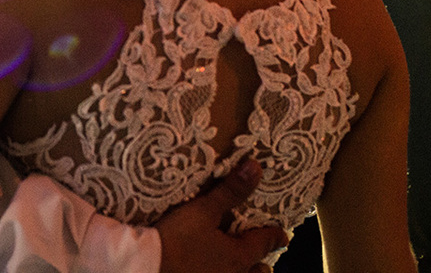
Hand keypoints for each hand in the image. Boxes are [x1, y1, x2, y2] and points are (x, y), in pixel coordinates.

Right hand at [156, 158, 288, 272]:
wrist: (147, 267)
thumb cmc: (176, 240)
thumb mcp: (202, 211)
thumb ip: (229, 192)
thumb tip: (255, 168)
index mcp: (238, 255)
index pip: (264, 243)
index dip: (275, 236)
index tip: (283, 235)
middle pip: (258, 272)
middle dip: (261, 264)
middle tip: (262, 258)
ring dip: (243, 272)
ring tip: (238, 267)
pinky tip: (210, 270)